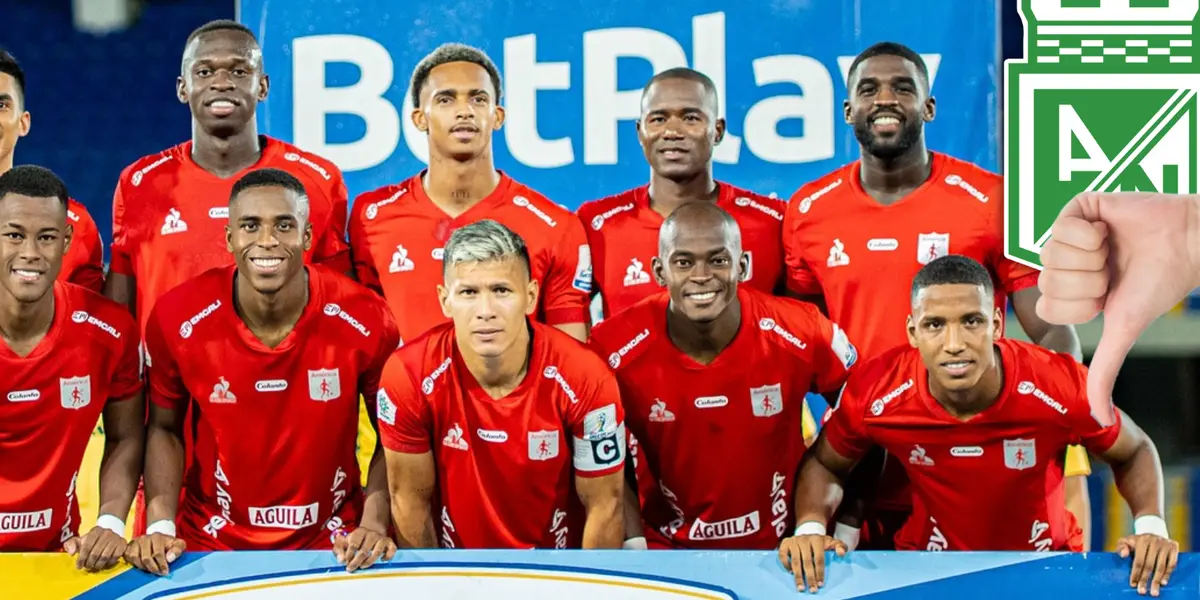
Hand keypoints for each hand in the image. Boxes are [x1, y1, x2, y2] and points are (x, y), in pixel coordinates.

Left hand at [64, 527, 126, 571]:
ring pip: (105, 557)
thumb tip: (72, 553)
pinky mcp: (123, 545)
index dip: (81, 558)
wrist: (111, 533)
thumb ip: (71, 544)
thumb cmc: (92, 540)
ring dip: (98, 565)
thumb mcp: (80, 540)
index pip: (86, 546)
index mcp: (95, 531)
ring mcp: (116, 539)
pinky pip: (114, 558)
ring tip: (94, 567)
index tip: (78, 566)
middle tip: (87, 567)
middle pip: (95, 553)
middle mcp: (107, 533)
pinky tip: (104, 564)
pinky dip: (108, 563)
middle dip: (89, 563)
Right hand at [124, 533, 185, 575]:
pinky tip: (143, 566)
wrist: (158, 539)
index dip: (162, 565)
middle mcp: (144, 538)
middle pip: (146, 558)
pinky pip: (129, 558)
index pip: (158, 553)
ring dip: (143, 567)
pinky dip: (135, 564)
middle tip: (158, 573)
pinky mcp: (129, 547)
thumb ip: (177, 550)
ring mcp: (135, 542)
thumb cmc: (168, 544)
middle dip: (153, 568)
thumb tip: (170, 559)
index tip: (165, 572)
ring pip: (135, 558)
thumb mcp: (178, 545)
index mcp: (157, 537)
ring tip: (150, 570)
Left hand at [332, 526, 396, 571]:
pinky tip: (382, 560)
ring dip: (369, 561)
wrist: (372, 530)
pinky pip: (392, 550)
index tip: (345, 562)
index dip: (349, 554)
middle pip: (364, 550)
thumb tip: (341, 560)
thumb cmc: (356, 540)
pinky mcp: (390, 543)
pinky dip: (388, 556)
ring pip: (377, 552)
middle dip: (356, 561)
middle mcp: (372, 534)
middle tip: (351, 569)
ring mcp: (382, 538)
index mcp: (360, 532)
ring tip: (362, 566)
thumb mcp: (345, 541)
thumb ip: (339, 549)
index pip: (354, 544)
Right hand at [778, 534, 846, 593]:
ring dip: (798, 576)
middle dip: (810, 577)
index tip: (820, 584)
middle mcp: (804, 539)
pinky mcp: (785, 542)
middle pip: (807, 561)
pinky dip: (786, 565)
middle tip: (812, 589)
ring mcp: (793, 541)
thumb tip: (841, 554)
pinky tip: (790, 573)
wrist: (807, 530)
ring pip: (795, 561)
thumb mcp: (832, 542)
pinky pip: (782, 555)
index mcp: (817, 540)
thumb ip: (840, 546)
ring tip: (801, 587)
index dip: (820, 572)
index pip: (819, 558)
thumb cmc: (821, 542)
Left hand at [1036, 192, 1199, 425]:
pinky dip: (1090, 233)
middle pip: (1046, 281)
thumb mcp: (1123, 331)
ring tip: (1113, 250)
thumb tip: (1101, 420)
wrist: (1184, 243)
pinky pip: (1061, 226)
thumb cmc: (1157, 285)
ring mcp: (1067, 234)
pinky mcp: (1077, 207)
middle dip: (1087, 281)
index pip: (1045, 305)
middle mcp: (1064, 263)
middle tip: (1113, 270)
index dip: (1079, 304)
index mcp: (1070, 290)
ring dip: (1090, 257)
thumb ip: (1105, 372)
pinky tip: (1109, 230)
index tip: (1106, 296)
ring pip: (1050, 254)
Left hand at [1116, 533, 1178, 596]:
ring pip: (1161, 566)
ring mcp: (1165, 545)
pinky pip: (1172, 564)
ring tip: (1154, 591)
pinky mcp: (1174, 548)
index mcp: (1142, 540)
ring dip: (1157, 580)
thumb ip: (1121, 547)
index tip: (1133, 584)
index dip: (1135, 573)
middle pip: (1149, 565)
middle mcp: (1154, 542)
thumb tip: (1123, 555)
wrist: (1154, 531)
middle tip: (1142, 591)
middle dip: (1145, 579)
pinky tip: (1163, 583)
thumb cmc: (1137, 541)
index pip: (1138, 561)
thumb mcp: (1126, 541)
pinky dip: (1167, 574)